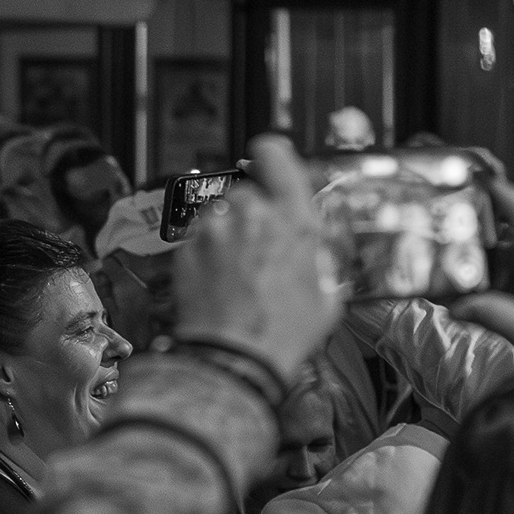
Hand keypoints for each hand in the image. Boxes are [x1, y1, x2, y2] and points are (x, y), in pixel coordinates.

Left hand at [172, 136, 339, 382]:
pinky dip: (206, 252)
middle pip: (248, 192)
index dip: (271, 155)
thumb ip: (321, 258)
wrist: (234, 359)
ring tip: (238, 272)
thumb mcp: (327, 296)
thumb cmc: (283, 333)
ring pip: (220, 215)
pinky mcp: (186, 249)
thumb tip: (317, 248)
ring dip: (228, 233)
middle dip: (253, 214)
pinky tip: (219, 281)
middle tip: (260, 248)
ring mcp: (214, 231)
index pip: (274, 154)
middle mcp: (251, 215)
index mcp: (293, 219)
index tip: (269, 162)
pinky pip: (198, 238)